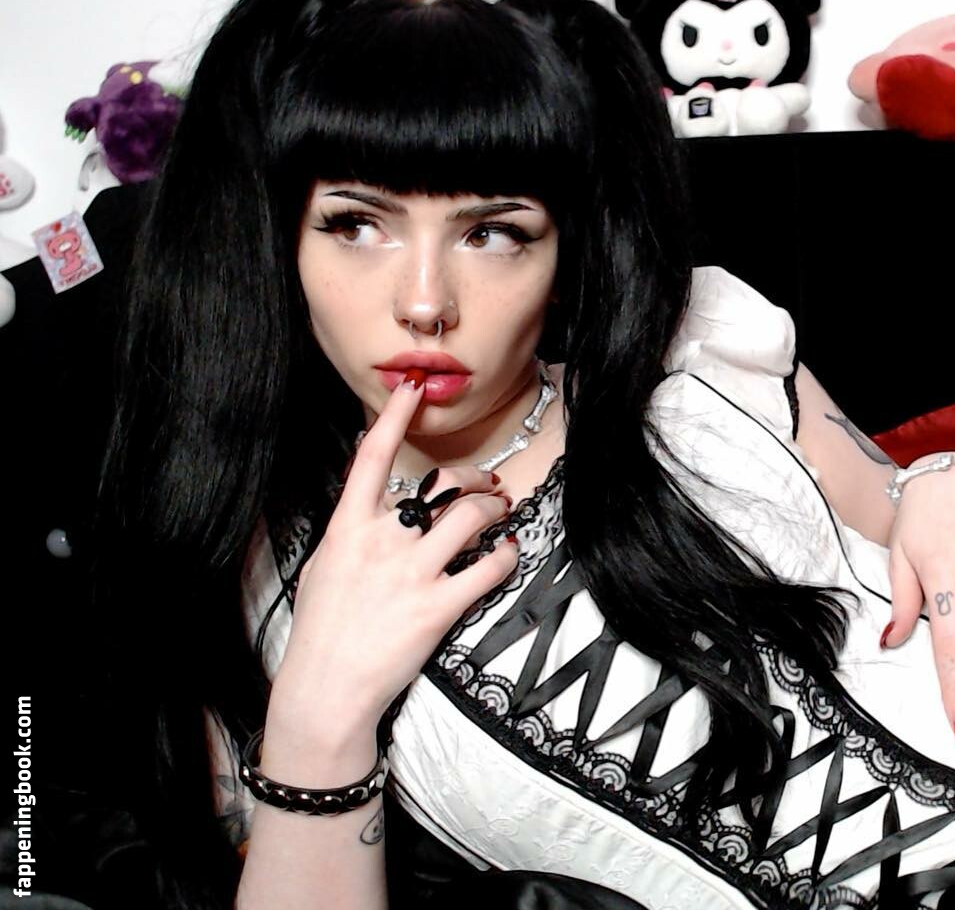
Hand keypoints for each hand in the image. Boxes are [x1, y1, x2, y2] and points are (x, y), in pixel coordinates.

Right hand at [271, 374, 518, 733]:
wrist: (325, 689)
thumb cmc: (321, 632)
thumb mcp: (322, 569)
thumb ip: (350, 535)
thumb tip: (371, 514)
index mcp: (348, 527)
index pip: (372, 457)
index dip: (396, 417)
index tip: (414, 388)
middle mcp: (382, 541)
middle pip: (441, 485)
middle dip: (474, 478)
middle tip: (489, 485)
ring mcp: (411, 573)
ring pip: (472, 518)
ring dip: (495, 510)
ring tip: (502, 514)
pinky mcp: (437, 607)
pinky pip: (488, 569)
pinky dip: (507, 557)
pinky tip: (509, 555)